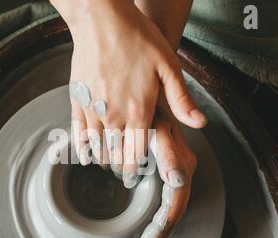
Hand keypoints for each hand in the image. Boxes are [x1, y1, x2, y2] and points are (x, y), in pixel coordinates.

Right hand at [52, 0, 205, 188]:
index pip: (137, 155)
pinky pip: (78, 133)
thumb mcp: (168, 65)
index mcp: (138, 111)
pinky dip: (83, 148)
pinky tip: (86, 154)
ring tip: (109, 165)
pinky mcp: (77, 100)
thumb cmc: (136, 38)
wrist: (101, 19)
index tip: (136, 177)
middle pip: (116, 156)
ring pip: (97, 148)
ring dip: (104, 160)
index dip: (137, 170)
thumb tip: (199, 124)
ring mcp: (93, 109)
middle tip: (124, 177)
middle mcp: (114, 116)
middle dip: (121, 169)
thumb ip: (181, 99)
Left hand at [138, 109, 196, 237]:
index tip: (152, 237)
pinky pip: (168, 197)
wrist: (151, 97)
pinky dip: (159, 214)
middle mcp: (182, 168)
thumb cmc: (151, 108)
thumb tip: (180, 180)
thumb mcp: (158, 125)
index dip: (166, 220)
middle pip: (176, 207)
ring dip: (161, 226)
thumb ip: (170, 150)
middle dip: (162, 229)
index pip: (176, 198)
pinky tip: (150, 225)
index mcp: (180, 160)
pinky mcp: (169, 170)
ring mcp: (177, 170)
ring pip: (173, 206)